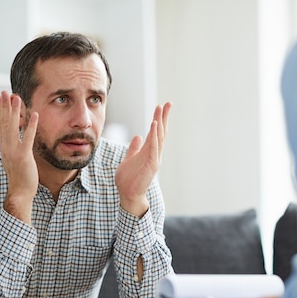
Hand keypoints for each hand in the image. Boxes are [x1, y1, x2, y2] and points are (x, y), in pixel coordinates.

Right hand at [0, 91, 38, 222]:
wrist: (19, 192)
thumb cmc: (18, 175)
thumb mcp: (11, 157)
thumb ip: (8, 144)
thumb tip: (1, 132)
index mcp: (3, 146)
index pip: (0, 124)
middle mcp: (6, 147)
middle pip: (4, 122)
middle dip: (4, 106)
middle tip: (4, 91)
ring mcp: (13, 151)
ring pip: (13, 127)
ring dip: (15, 111)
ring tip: (16, 97)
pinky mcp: (23, 157)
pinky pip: (27, 138)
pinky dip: (30, 125)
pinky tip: (34, 114)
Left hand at [115, 102, 170, 216]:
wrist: (128, 194)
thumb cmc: (128, 179)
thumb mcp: (129, 159)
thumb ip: (134, 148)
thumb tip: (138, 137)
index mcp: (148, 151)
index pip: (155, 132)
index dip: (158, 119)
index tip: (161, 106)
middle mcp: (154, 153)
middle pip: (160, 132)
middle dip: (163, 117)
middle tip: (168, 103)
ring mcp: (154, 158)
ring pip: (159, 137)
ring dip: (160, 122)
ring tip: (161, 109)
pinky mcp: (152, 164)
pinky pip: (153, 147)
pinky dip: (154, 136)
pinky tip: (154, 125)